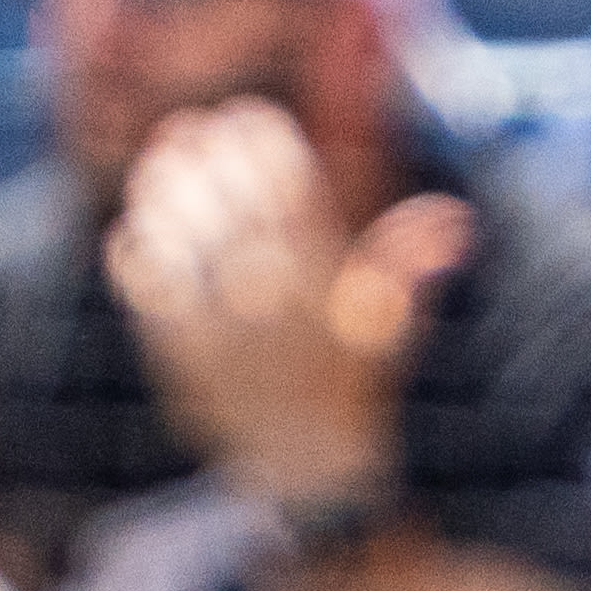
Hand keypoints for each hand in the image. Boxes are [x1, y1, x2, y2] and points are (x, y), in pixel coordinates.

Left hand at [102, 100, 473, 501]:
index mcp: (324, 284)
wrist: (311, 472)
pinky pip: (146, 290)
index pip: (286, 188)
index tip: (244, 118)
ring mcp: (220, 327)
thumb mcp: (392, 328)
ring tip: (157, 164)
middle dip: (204, 156)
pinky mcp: (178, 355)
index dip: (260, 142)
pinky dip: (136, 251)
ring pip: (180, 238)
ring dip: (162, 192)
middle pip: (226, 204)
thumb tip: (454, 220)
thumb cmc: (354, 386)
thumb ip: (410, 268)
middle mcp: (272, 302)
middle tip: (189, 128)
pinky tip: (138, 227)